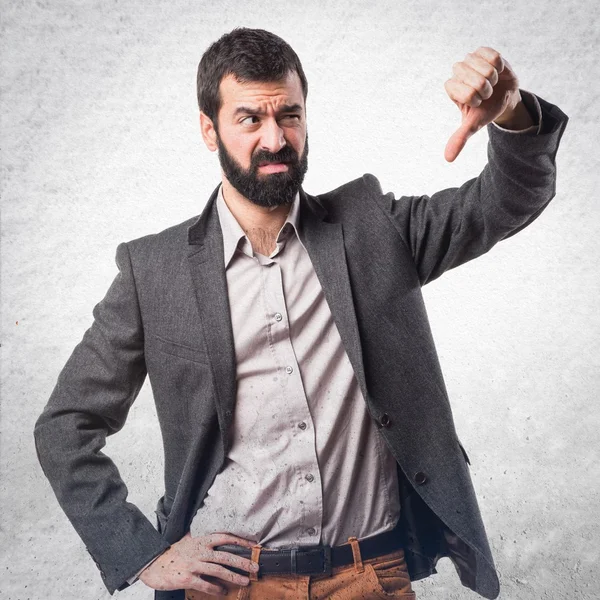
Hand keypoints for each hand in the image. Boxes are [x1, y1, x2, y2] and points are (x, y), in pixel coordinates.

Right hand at [139, 532, 258, 595]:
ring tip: (245, 581)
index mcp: (201, 540)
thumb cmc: (172, 553)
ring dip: (234, 577)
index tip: (253, 546)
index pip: (225, 537)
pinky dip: (216, 589)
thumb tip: (214, 534)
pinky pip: (206, 584)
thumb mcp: (188, 540)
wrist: (153, 564)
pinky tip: (223, 592)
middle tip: (255, 567)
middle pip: (226, 555)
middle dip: (243, 562)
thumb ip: (201, 538)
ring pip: (219, 570)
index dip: (240, 541)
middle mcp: (200, 551)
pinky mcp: (187, 578)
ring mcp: (194, 565)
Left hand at [444, 47, 523, 161]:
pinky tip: (497, 71)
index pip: (466, 92)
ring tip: (491, 82)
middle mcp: (457, 72)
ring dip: (494, 79)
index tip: (478, 102)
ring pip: (486, 69)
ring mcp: (469, 60)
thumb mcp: (473, 125)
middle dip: (487, 90)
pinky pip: (494, 57)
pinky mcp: (482, 51)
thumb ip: (459, 139)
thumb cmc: (484, 111)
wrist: (502, 98)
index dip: (477, 99)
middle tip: (486, 93)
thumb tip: (448, 159)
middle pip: (477, 81)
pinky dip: (500, 67)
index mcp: (451, 88)